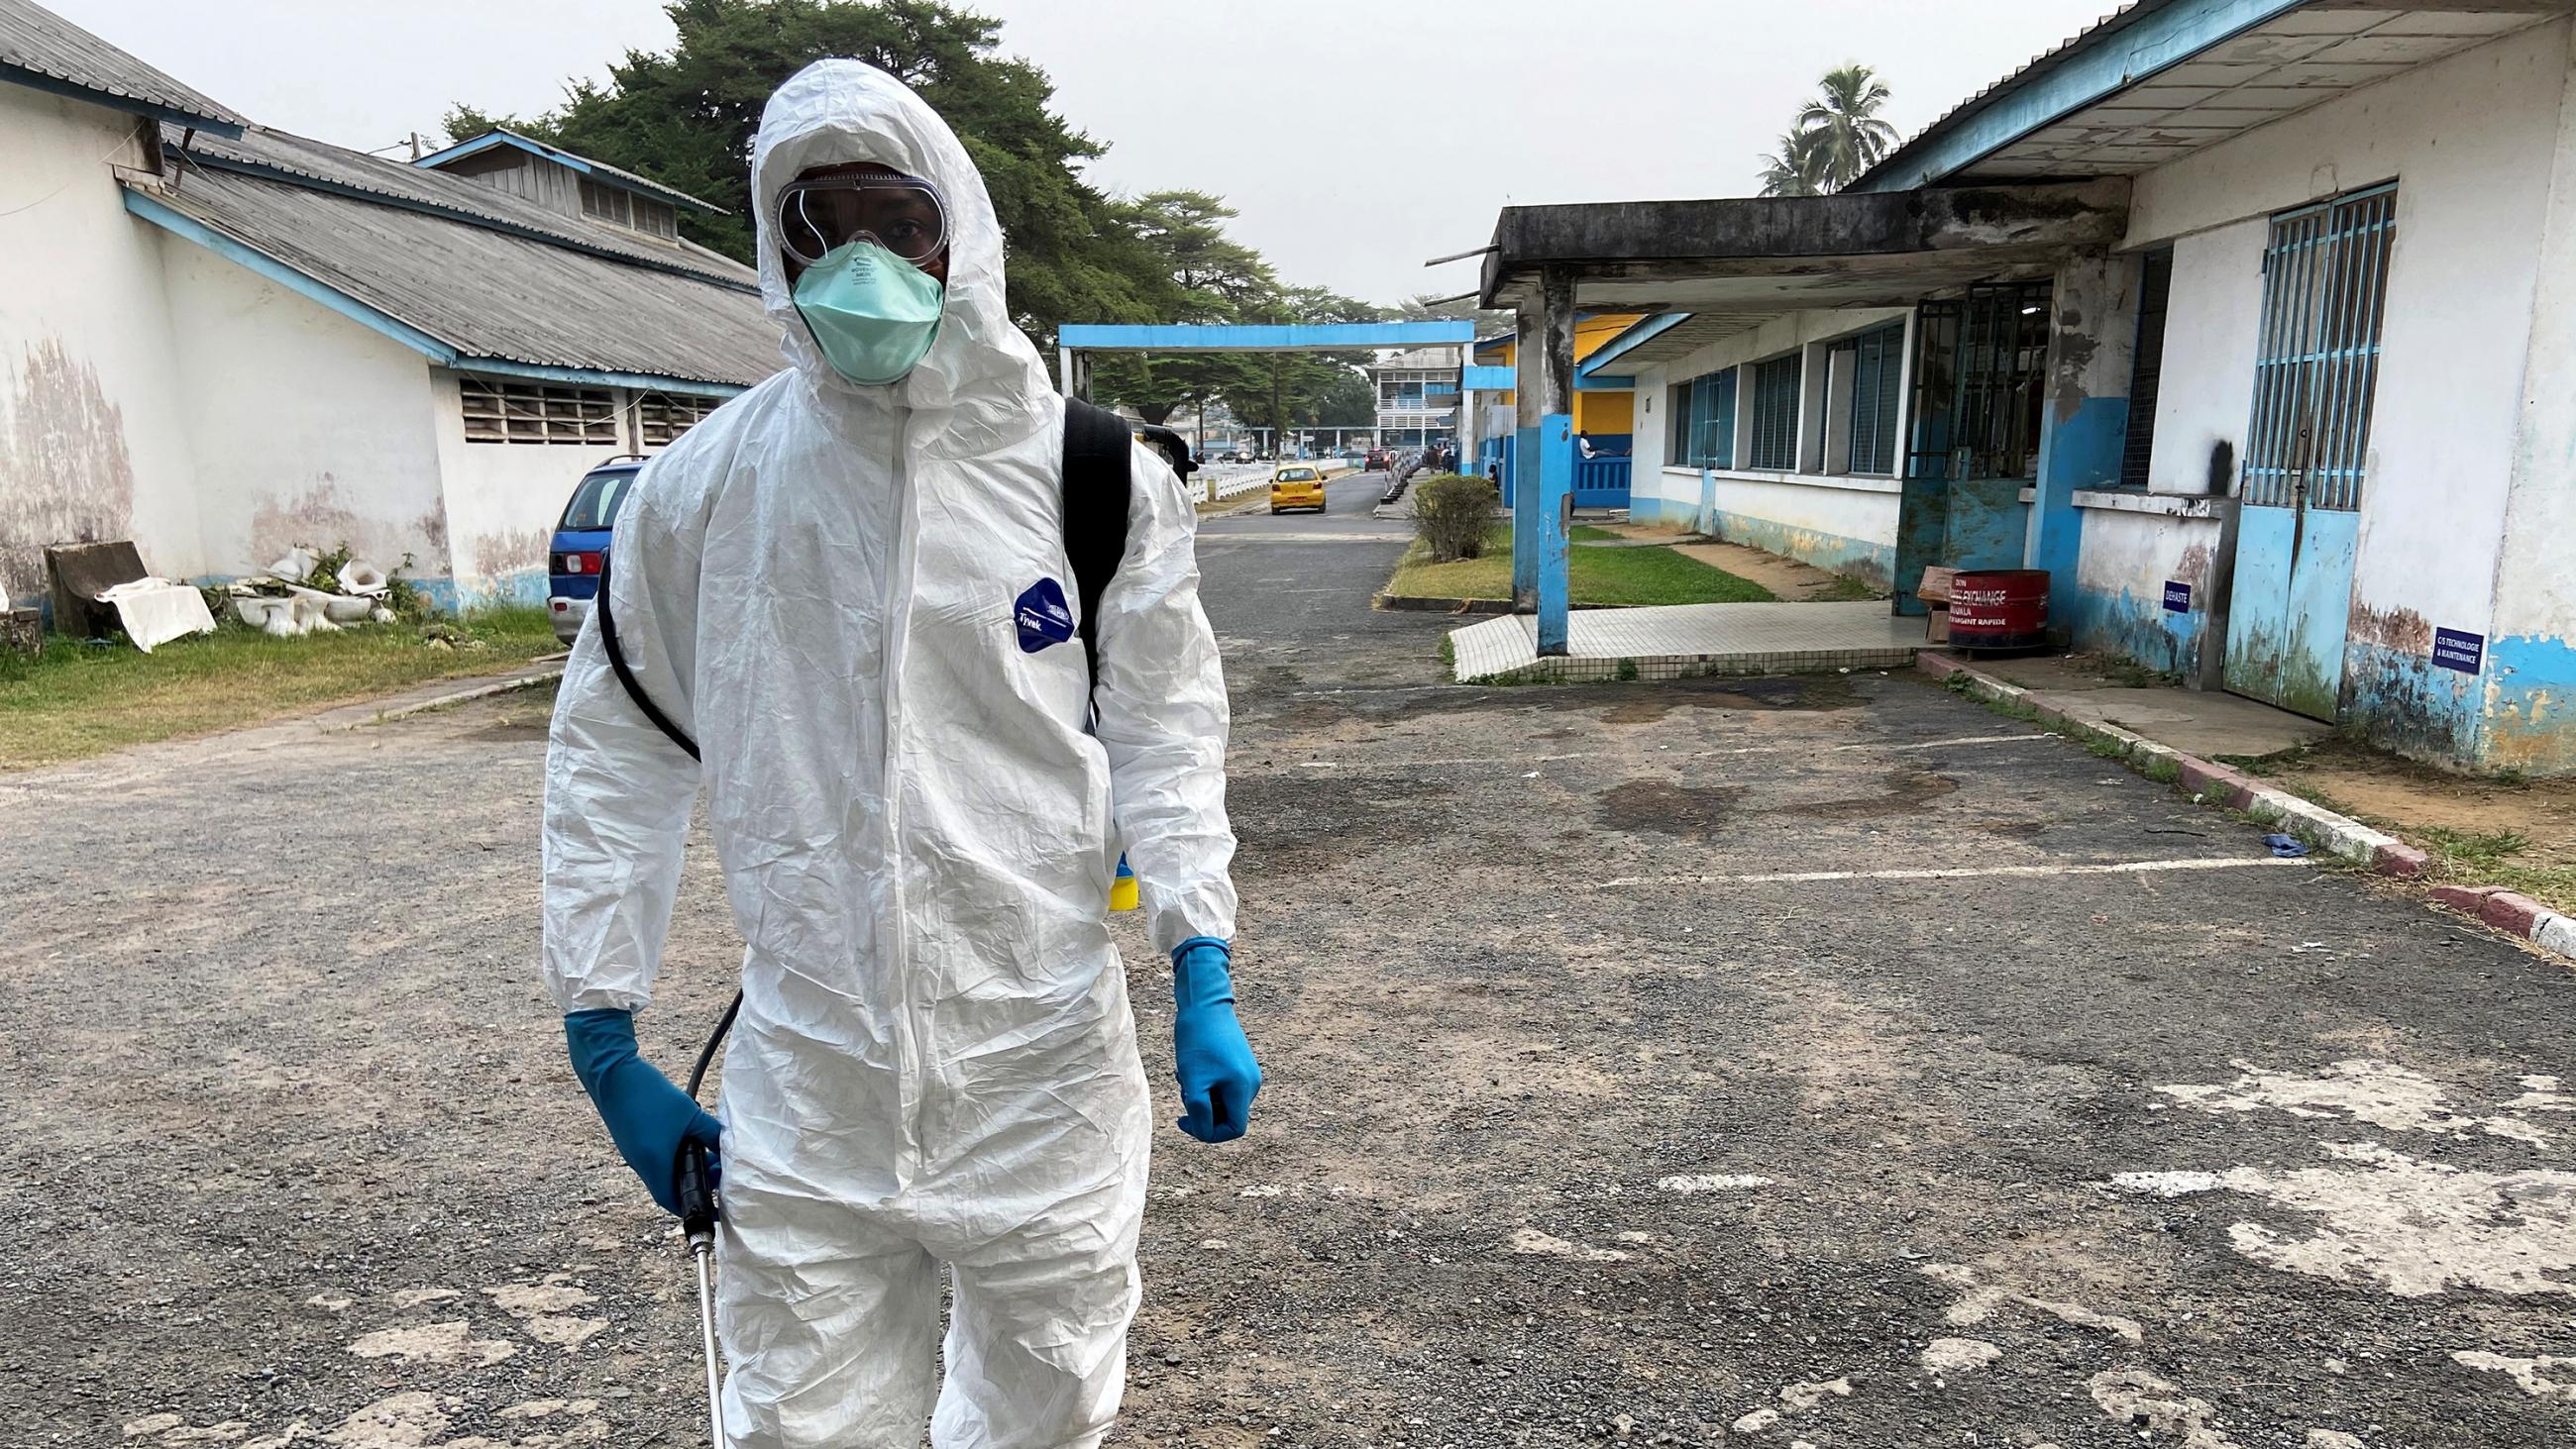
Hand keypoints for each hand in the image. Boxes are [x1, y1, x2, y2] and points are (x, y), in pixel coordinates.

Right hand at [563, 1009, 721, 1213]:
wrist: (611, 1072)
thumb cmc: (648, 1094)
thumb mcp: (689, 1114)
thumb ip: (710, 1133)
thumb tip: (726, 1145)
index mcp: (653, 1164)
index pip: (673, 1200)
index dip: (695, 1208)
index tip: (714, 1209)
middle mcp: (640, 1163)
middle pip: (669, 1187)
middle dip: (695, 1183)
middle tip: (717, 1169)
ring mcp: (632, 1151)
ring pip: (662, 1170)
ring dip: (684, 1166)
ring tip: (706, 1149)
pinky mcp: (629, 1139)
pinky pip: (654, 1157)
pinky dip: (672, 1155)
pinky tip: (685, 1136)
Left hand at [1171, 938, 1260, 1142]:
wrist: (1204, 1003)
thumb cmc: (1197, 1041)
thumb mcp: (1193, 1081)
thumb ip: (1199, 1112)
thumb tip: (1204, 1132)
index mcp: (1244, 1089)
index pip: (1233, 1129)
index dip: (1208, 1132)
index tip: (1184, 1119)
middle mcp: (1252, 1083)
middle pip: (1227, 1115)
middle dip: (1202, 1110)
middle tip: (1183, 1090)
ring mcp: (1248, 1072)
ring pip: (1222, 1101)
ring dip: (1202, 1096)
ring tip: (1185, 1075)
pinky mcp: (1240, 1063)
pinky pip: (1223, 1086)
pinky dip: (1206, 1083)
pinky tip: (1192, 1067)